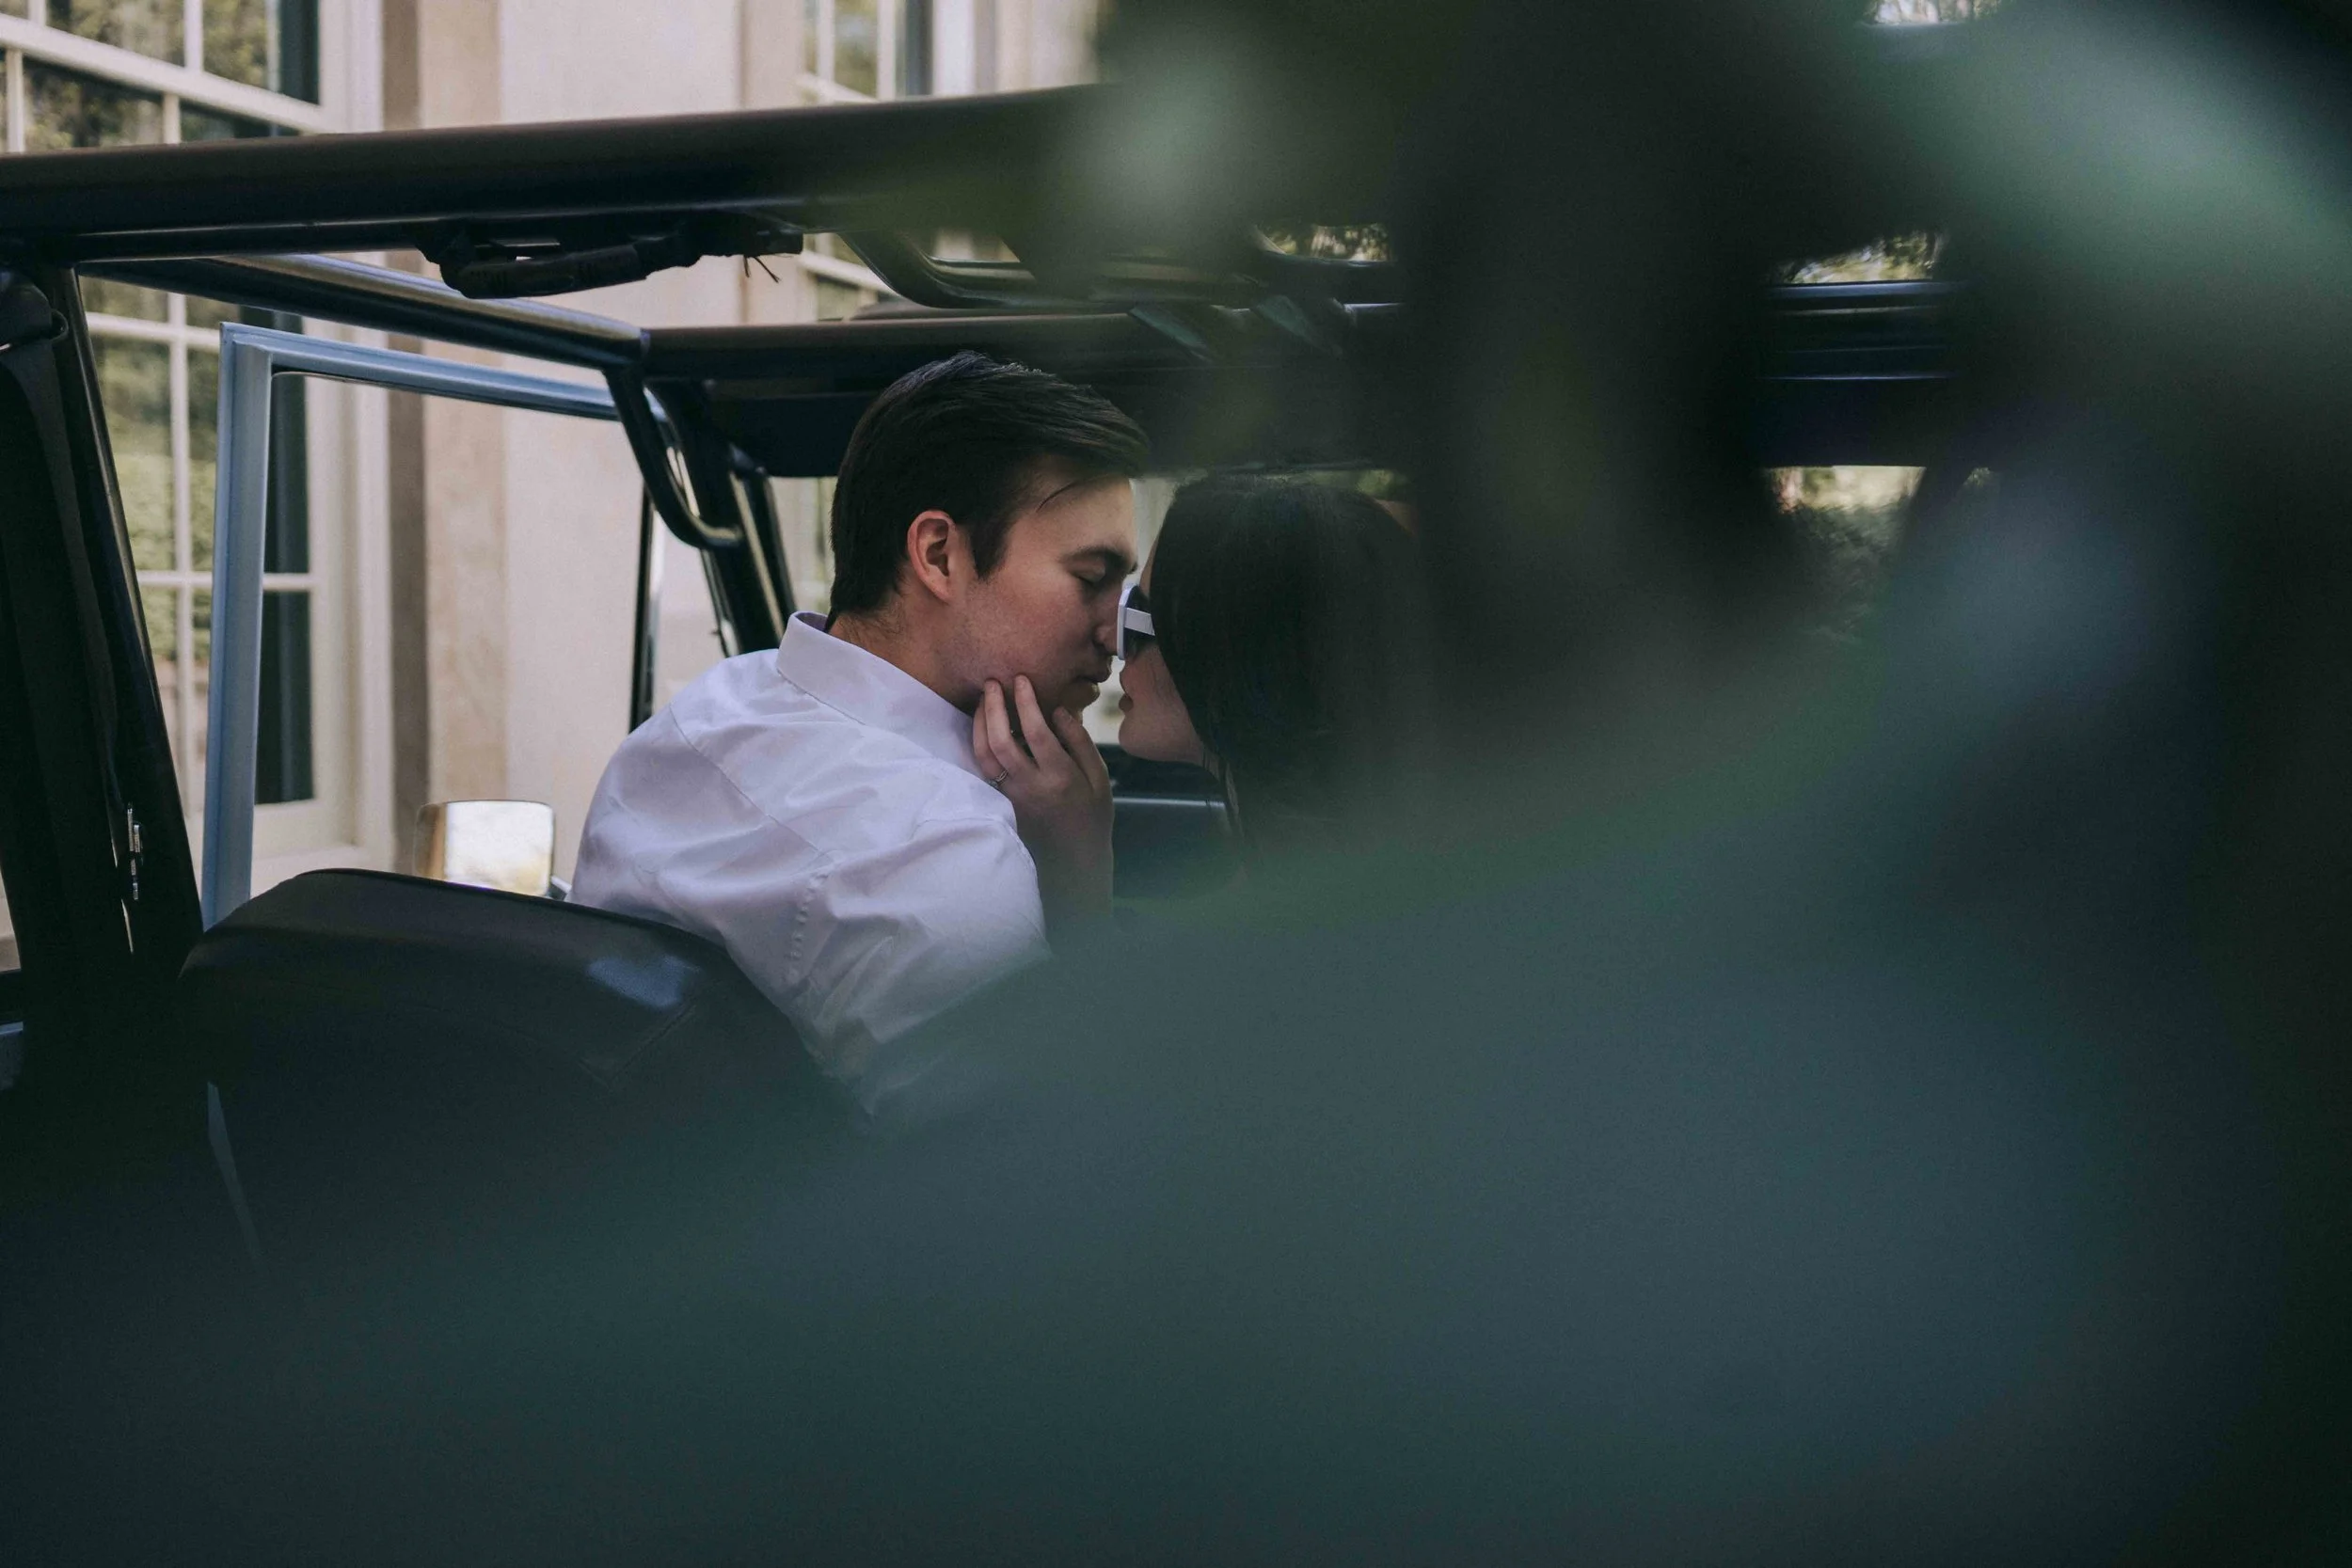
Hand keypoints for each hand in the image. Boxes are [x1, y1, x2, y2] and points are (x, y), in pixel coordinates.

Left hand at [974, 676, 1113, 940]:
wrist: (1073, 860)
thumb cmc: (1091, 816)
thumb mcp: (1098, 778)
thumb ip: (1079, 742)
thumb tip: (1057, 710)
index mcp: (1059, 777)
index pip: (1036, 733)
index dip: (1026, 702)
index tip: (1021, 680)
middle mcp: (1030, 786)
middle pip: (1001, 742)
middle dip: (993, 708)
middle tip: (992, 683)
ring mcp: (1011, 796)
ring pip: (984, 756)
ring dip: (978, 725)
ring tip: (982, 700)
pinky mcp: (1000, 802)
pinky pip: (983, 769)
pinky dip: (978, 744)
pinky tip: (981, 726)